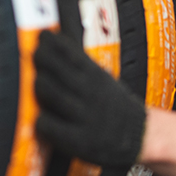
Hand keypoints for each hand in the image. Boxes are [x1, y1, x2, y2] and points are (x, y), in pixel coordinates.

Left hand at [33, 29, 145, 168]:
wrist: (142, 136)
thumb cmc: (116, 108)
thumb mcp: (104, 81)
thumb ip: (83, 68)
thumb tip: (55, 46)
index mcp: (97, 77)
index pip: (70, 52)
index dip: (52, 42)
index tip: (42, 35)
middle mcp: (90, 93)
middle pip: (54, 70)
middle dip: (40, 59)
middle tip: (33, 55)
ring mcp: (84, 116)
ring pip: (49, 92)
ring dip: (38, 85)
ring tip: (37, 83)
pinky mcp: (79, 140)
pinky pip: (50, 125)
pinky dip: (41, 119)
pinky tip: (41, 118)